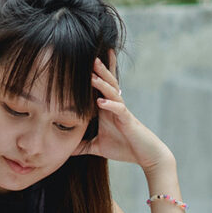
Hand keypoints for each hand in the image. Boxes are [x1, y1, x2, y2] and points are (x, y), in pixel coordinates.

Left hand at [75, 52, 173, 173]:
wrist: (144, 155)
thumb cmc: (123, 148)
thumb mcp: (97, 147)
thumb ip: (82, 146)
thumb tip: (67, 149)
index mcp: (106, 109)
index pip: (99, 89)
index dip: (94, 76)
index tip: (82, 63)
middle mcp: (114, 106)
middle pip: (106, 84)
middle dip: (99, 71)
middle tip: (89, 57)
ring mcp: (122, 112)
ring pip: (112, 93)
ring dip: (102, 84)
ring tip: (92, 75)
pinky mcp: (128, 120)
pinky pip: (119, 109)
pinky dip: (110, 105)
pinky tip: (101, 102)